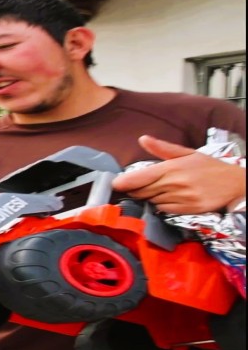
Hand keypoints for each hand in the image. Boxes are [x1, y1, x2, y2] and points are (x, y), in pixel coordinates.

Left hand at [112, 135, 245, 213]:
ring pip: (152, 201)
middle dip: (135, 190)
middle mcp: (176, 183)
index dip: (125, 182)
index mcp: (173, 167)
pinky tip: (167, 199)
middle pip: (143, 191)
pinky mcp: (188, 210)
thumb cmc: (210, 167)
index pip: (141, 177)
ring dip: (149, 197)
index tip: (115, 184)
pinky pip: (164, 210)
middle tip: (132, 187)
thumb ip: (163, 148)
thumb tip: (143, 139)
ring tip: (157, 190)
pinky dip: (161, 206)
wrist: (236, 184)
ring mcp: (182, 198)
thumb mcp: (187, 153)